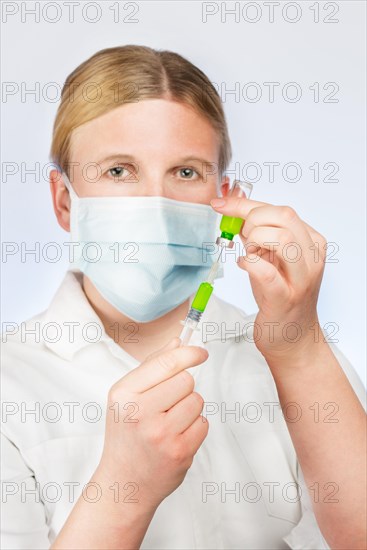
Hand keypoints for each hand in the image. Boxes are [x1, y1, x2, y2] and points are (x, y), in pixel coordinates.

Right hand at [98, 338, 208, 513]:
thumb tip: (178, 342)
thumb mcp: (127, 396)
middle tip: (168, 404)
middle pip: (186, 380)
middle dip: (183, 388)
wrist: (124, 481)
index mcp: (124, 393)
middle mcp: (140, 412)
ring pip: (197, 401)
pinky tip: (177, 436)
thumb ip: (152, 366)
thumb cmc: (126, 434)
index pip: (166, 363)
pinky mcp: (179, 452)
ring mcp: (160, 434)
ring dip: (190, 408)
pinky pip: (203, 423)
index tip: (201, 352)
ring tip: (171, 421)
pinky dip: (195, 427)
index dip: (189, 353)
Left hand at [210, 196, 326, 364]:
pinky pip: (266, 272)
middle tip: (241, 236)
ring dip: (255, 240)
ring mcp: (302, 279)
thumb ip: (258, 235)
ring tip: (249, 253)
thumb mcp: (271, 259)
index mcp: (311, 242)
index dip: (245, 204)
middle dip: (252, 219)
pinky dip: (249, 263)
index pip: (280, 210)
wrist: (293, 338)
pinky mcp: (285, 299)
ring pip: (282, 238)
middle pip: (284, 216)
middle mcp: (312, 257)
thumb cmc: (280, 296)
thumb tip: (235, 210)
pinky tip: (244, 265)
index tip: (221, 204)